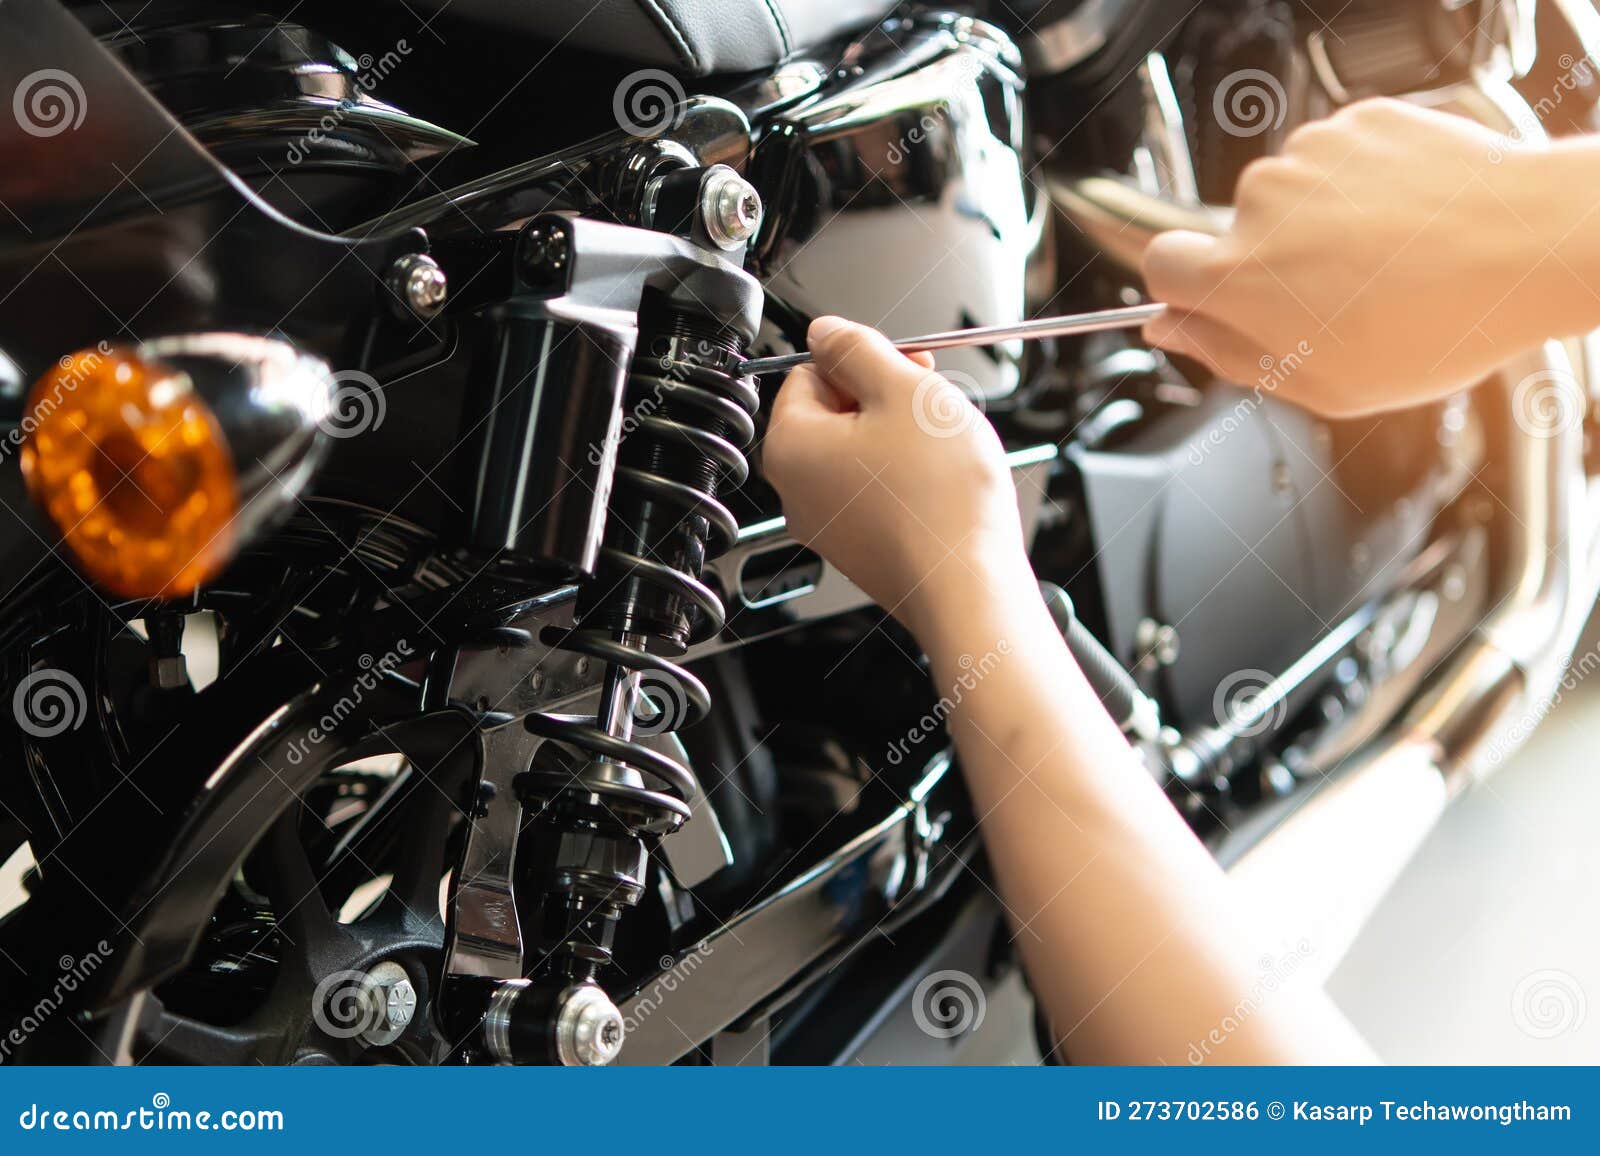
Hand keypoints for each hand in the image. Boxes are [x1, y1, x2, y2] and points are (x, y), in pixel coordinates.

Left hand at [762, 317, 1027, 636]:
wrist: (970, 585)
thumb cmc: (940, 498)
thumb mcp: (903, 390)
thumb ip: (857, 348)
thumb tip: (825, 331)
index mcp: (790, 446)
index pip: (807, 372)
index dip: (860, 359)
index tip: (899, 362)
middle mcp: (797, 492)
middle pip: (832, 414)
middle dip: (883, 396)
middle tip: (929, 396)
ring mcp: (829, 527)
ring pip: (859, 454)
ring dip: (900, 436)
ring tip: (941, 444)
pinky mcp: (863, 550)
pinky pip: (877, 493)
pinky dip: (908, 478)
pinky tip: (941, 482)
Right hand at [1142, 98, 1590, 417]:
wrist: (1530, 245)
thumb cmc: (1437, 325)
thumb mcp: (1321, 384)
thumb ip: (1229, 356)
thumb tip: (1172, 330)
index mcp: (1238, 277)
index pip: (1159, 264)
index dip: (1183, 287)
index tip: (1212, 301)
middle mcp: (1260, 204)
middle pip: (1235, 233)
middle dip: (1273, 262)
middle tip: (1338, 298)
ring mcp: (1310, 156)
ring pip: (1290, 194)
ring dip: (1322, 224)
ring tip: (1387, 259)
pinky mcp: (1357, 123)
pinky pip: (1337, 158)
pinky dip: (1363, 186)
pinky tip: (1406, 221)